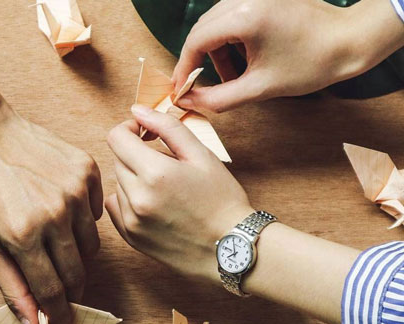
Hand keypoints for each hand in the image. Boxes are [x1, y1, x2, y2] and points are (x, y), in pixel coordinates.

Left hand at [0, 85, 102, 323]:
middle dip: (70, 287)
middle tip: (61, 284)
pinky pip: (98, 212)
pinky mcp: (88, 170)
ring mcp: (75, 190)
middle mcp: (55, 214)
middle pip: (77, 272)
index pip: (53, 291)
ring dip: (76, 251)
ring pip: (92, 245)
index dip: (60, 314)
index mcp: (23, 235)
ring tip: (55, 237)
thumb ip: (13, 288)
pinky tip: (63, 207)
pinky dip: (84, 218)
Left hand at [105, 104, 252, 279]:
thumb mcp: (201, 155)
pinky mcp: (130, 237)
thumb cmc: (221, 200)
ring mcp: (131, 220)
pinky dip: (129, 200)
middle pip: (118, 160)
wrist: (230, 250)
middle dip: (136, 154)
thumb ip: (167, 127)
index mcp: (155, 173)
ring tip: (165, 189)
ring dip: (134, 178)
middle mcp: (137, 198)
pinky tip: (154, 204)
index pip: (116, 138)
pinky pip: (116, 207)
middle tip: (166, 164)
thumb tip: (137, 111)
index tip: (144, 133)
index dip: (129, 129)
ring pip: (118, 183)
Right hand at [172, 0, 403, 112]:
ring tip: (231, 76)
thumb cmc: (311, 64)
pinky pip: (231, 17)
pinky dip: (229, 40)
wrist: (348, 42)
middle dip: (198, 60)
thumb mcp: (260, 88)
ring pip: (215, 24)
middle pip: (202, 30)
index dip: (183, 68)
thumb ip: (219, 98)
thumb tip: (189, 101)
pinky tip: (242, 60)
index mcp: (244, 17)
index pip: (195, 41)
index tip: (180, 88)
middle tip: (197, 86)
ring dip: (215, 51)